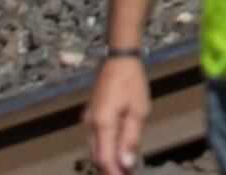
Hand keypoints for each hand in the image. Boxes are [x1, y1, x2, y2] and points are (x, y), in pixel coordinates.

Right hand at [83, 54, 148, 174]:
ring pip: (96, 149)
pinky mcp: (90, 117)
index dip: (114, 173)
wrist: (118, 61)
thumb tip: (126, 165)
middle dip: (111, 168)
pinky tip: (120, 150)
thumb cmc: (132, 83)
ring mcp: (87, 121)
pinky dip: (107, 148)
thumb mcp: (138, 111)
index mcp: (102, 124)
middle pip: (97, 157)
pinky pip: (96, 140)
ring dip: (109, 159)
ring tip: (127, 167)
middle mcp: (89, 126)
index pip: (104, 159)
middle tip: (129, 173)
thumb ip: (131, 139)